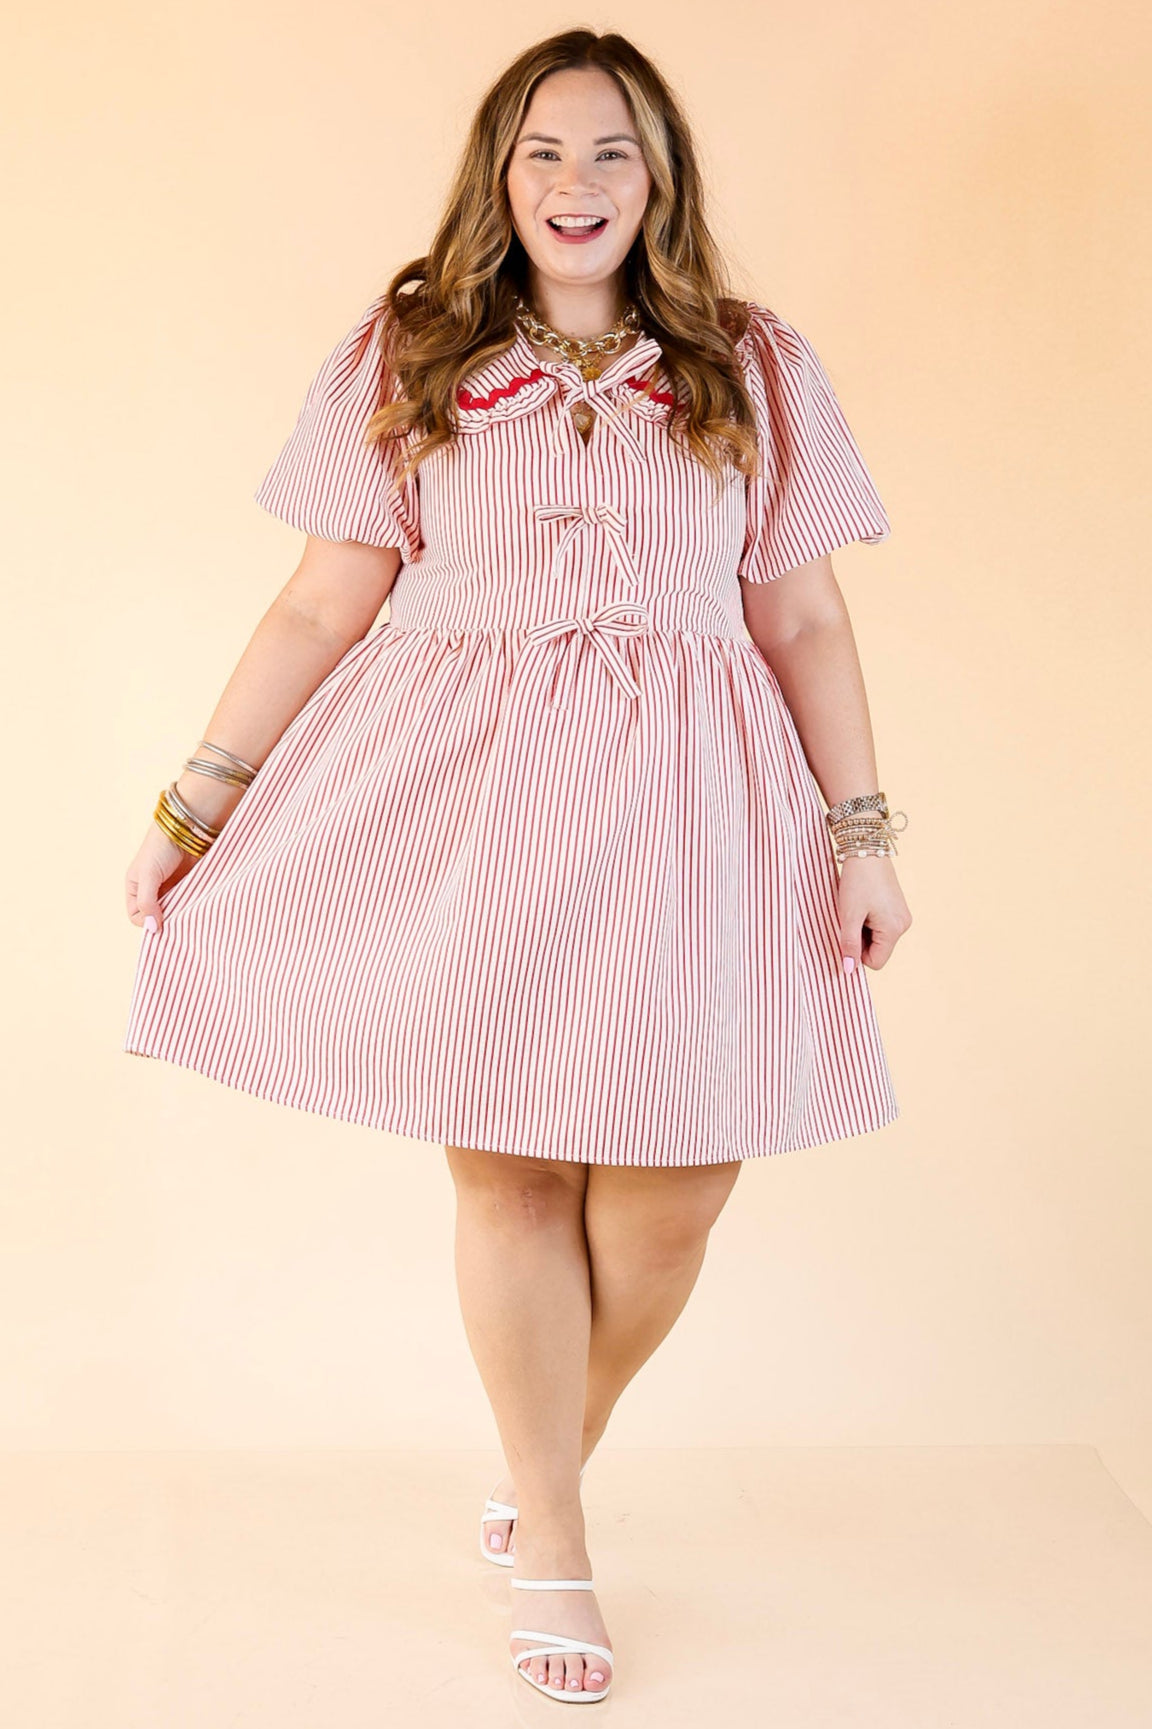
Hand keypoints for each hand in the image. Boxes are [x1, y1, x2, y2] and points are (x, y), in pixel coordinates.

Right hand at [125, 822, 197, 937]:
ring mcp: (171, 889)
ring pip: (174, 913)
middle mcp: (152, 891)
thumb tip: (151, 929)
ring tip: (188, 914)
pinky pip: (189, 905)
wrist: (188, 828)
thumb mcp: (148, 875)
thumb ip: (147, 901)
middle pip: (156, 917)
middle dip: (165, 921)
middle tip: (178, 921)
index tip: (161, 921)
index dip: (147, 922)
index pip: (136, 916)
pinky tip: (197, 908)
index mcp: (135, 888)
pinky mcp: (189, 886)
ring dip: (180, 916)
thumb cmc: (161, 848)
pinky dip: (192, 908)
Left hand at [836, 854, 911, 972]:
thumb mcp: (849, 916)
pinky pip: (881, 926)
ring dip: (863, 929)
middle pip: (877, 950)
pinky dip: (868, 920)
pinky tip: (862, 904)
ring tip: (856, 909)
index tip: (847, 933)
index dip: (857, 953)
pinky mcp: (898, 908)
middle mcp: (903, 925)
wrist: (867, 850)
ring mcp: (902, 916)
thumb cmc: (857, 882)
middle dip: (860, 940)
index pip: (875, 962)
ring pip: (878, 938)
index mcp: (894, 930)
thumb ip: (849, 944)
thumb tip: (848, 970)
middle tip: (850, 917)